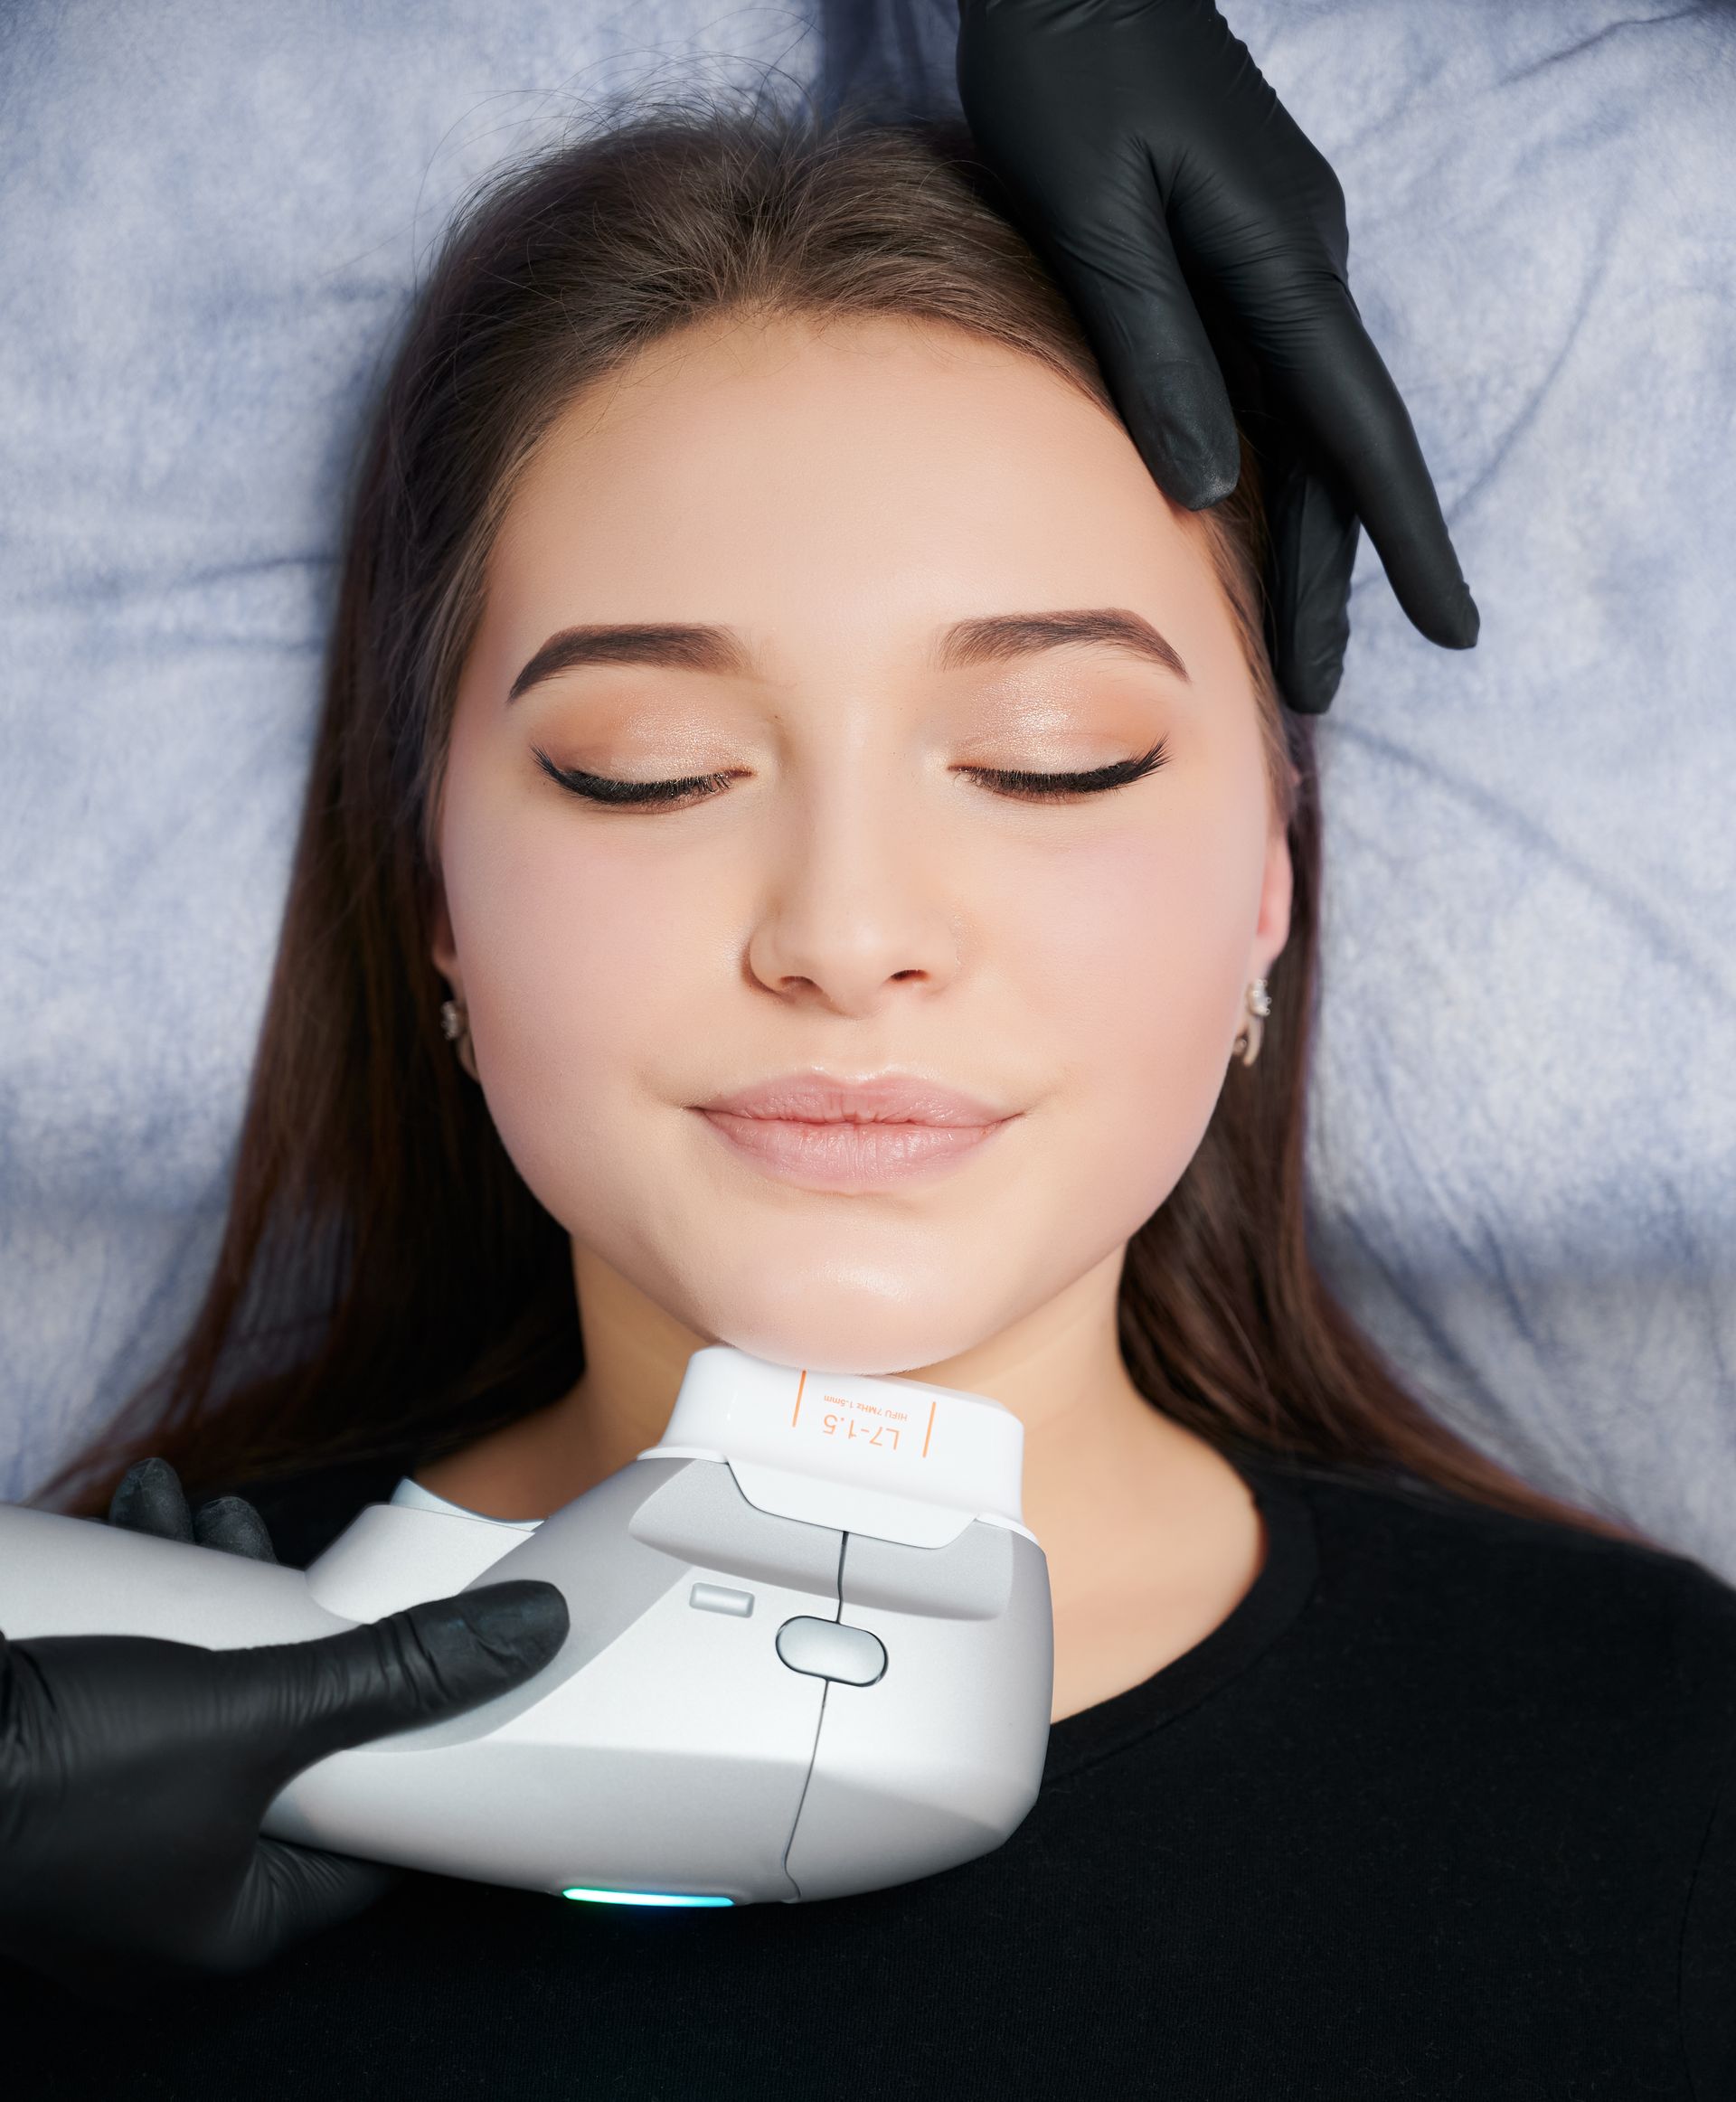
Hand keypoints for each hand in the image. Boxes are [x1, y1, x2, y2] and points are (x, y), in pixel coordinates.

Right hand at [0, 1460, 567, 1994]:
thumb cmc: (60, 1775)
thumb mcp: (259, 1709)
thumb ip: (396, 1669)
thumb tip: (522, 1636)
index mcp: (234, 1921)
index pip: (372, 1835)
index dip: (420, 1744)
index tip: (454, 1666)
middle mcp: (171, 1893)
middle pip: (288, 1745)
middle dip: (294, 1630)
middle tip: (303, 1558)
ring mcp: (106, 1837)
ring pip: (205, 1699)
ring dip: (211, 1594)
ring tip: (208, 1516)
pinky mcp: (57, 1773)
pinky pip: (134, 1685)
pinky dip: (146, 1604)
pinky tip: (145, 1519)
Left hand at [955, 0, 1477, 711]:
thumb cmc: (1068, 75)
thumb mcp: (1097, 212)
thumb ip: (1151, 343)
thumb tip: (1198, 483)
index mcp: (1281, 262)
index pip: (1359, 433)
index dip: (1402, 540)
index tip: (1452, 627)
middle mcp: (1295, 268)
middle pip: (1331, 453)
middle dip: (1331, 576)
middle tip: (1319, 687)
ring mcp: (1270, 258)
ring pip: (1299, 430)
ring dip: (1297, 537)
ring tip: (1288, 642)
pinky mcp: (1232, 251)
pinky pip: (1263, 387)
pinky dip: (1260, 474)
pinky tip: (1240, 533)